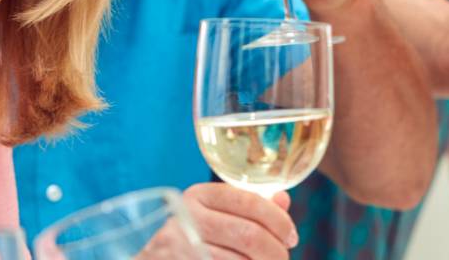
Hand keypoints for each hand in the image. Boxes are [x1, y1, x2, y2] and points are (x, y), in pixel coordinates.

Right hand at [179, 182, 296, 258]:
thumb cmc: (191, 240)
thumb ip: (248, 208)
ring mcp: (180, 245)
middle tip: (283, 259)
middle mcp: (187, 216)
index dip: (279, 221)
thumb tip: (283, 199)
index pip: (250, 201)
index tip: (291, 237)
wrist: (156, 258)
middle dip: (276, 251)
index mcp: (199, 195)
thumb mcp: (213, 216)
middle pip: (249, 235)